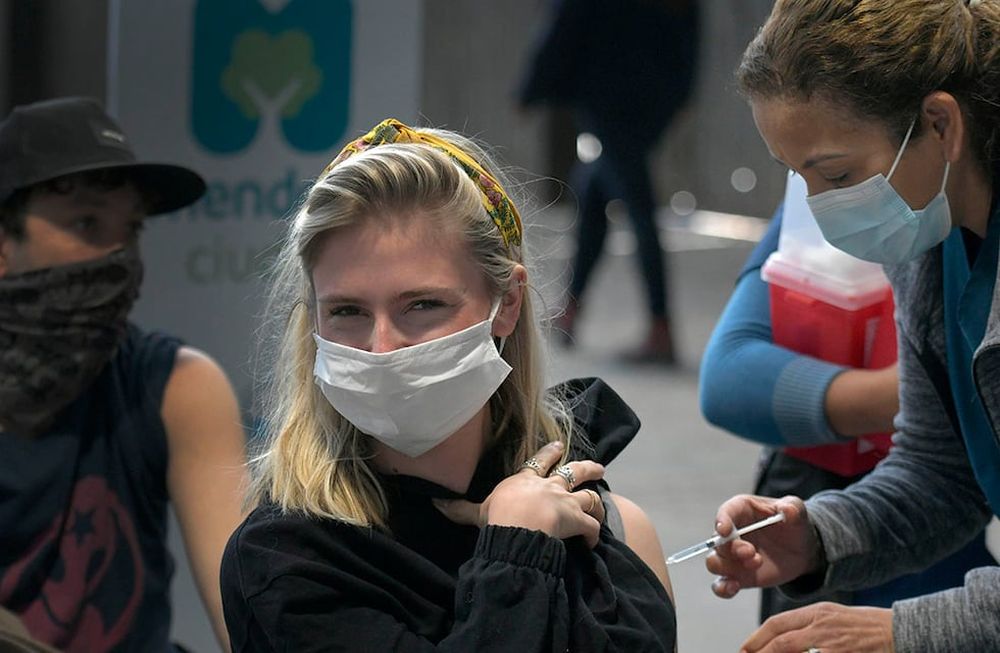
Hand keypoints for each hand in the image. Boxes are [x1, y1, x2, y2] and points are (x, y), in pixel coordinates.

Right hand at [434, 441, 606, 546]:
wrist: (518, 528)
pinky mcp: (577, 521)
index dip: (550, 454)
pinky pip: (591, 527)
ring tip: (601, 508)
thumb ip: (460, 508)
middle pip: (574, 472)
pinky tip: (592, 543)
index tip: (559, 448)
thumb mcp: (477, 511)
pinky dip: (593, 534)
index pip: (540, 463)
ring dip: (596, 504)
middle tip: (598, 468)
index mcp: (526, 481)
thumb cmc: (498, 517)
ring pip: (590, 497)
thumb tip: (436, 502)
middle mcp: (550, 487)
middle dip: (587, 468)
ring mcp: (566, 502)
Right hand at [706, 494, 819, 597]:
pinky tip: (733, 588)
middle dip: (731, 548)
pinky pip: (720, 584)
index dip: (722, 521)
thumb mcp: (797, 511)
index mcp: (742, 510)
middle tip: (752, 553)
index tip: (724, 530)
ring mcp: (732, 556)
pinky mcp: (737, 575)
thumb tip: (787, 510)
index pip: (726, 512)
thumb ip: (793, 507)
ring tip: (755, 565)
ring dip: (727, 567)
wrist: (801, 550)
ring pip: (714, 562)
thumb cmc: (794, 524)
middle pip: (718, 541)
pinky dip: (722, 588)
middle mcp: (731, 533)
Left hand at [740, 603, 894, 652]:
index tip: (744, 648)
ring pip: (792, 652)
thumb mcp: (833, 616)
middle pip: (781, 642)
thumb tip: (783, 637)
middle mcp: (822, 626)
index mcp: (817, 612)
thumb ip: (808, 624)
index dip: (757, 637)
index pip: (777, 623)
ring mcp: (832, 645)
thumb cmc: (867, 625)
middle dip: (760, 652)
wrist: (899, 631)